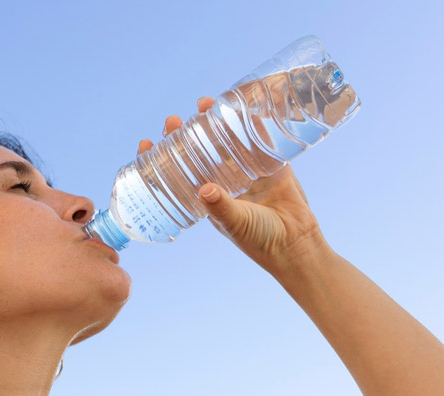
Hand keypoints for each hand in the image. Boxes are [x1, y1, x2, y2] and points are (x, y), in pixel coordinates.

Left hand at [138, 97, 332, 274]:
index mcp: (209, 197)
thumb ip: (221, 206)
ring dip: (214, 122)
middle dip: (185, 134)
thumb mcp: (235, 223)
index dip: (162, 159)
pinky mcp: (272, 164)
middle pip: (200, 151)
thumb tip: (205, 189)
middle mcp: (225, 181)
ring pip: (227, 140)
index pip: (179, 173)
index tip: (147, 144)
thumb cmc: (259, 240)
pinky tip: (242, 106)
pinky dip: (252, 123)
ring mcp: (248, 170)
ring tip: (203, 104)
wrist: (296, 243)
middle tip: (173, 120)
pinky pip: (260, 139)